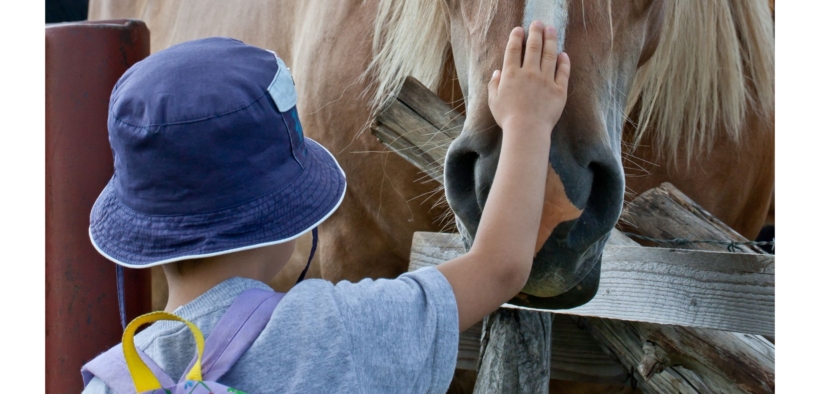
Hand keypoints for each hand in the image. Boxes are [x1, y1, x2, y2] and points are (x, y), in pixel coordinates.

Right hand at [488, 21, 569, 135]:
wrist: (527, 130)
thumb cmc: (507, 118)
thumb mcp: (493, 101)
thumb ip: (494, 85)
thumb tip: (497, 73)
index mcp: (511, 74)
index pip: (513, 50)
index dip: (516, 37)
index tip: (519, 30)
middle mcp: (529, 73)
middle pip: (533, 47)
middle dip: (535, 32)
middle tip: (537, 23)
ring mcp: (545, 80)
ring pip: (549, 55)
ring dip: (550, 40)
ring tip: (551, 29)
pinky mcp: (559, 90)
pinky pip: (563, 72)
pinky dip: (564, 61)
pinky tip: (563, 54)